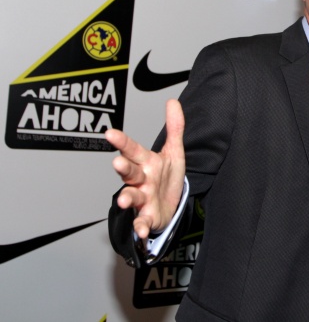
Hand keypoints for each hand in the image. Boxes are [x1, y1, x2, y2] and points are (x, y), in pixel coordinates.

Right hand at [105, 99, 185, 238]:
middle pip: (129, 172)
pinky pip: (141, 222)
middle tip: (117, 162)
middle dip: (123, 167)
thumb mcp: (174, 152)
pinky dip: (140, 227)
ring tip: (124, 201)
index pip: (132, 149)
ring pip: (131, 196)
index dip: (122, 141)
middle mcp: (140, 179)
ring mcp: (142, 198)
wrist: (171, 206)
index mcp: (145, 162)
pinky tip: (142, 230)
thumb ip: (174, 127)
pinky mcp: (147, 216)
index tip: (110, 133)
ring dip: (126, 198)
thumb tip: (173, 101)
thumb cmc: (166, 177)